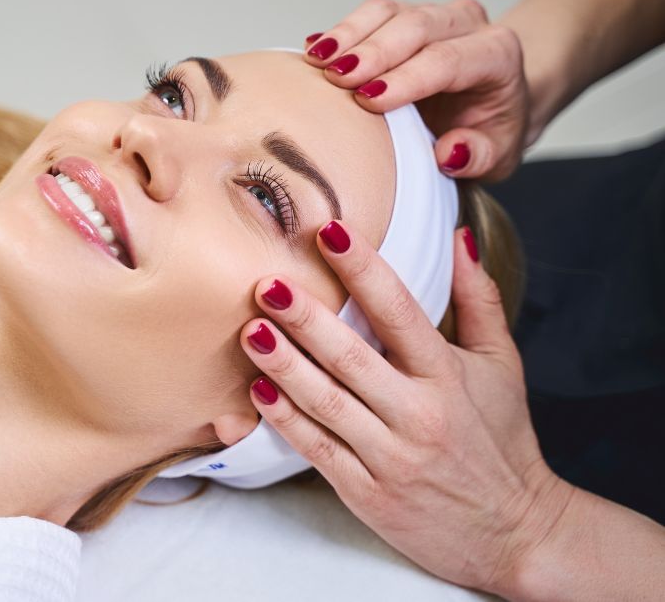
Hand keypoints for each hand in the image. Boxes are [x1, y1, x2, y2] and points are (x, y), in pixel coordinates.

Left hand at [240, 222, 571, 594]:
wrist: (515, 533)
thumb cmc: (501, 441)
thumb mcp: (502, 364)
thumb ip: (477, 300)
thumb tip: (459, 238)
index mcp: (448, 376)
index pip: (400, 311)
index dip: (363, 270)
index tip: (329, 233)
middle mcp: (419, 414)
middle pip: (352, 357)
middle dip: (306, 318)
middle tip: (267, 284)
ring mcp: (391, 456)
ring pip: (327, 403)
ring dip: (284, 366)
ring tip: (251, 331)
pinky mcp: (368, 492)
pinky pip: (318, 451)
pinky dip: (286, 421)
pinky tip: (257, 392)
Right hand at [304, 0, 529, 180]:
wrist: (495, 96)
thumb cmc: (491, 128)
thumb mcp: (499, 156)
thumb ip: (480, 156)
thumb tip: (449, 153)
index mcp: (497, 55)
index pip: (448, 60)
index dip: (407, 78)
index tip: (369, 99)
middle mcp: (466, 24)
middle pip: (417, 25)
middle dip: (373, 51)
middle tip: (336, 77)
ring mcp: (432, 14)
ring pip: (388, 11)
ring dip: (349, 35)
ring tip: (317, 61)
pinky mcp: (402, 14)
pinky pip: (370, 13)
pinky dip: (340, 32)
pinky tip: (315, 51)